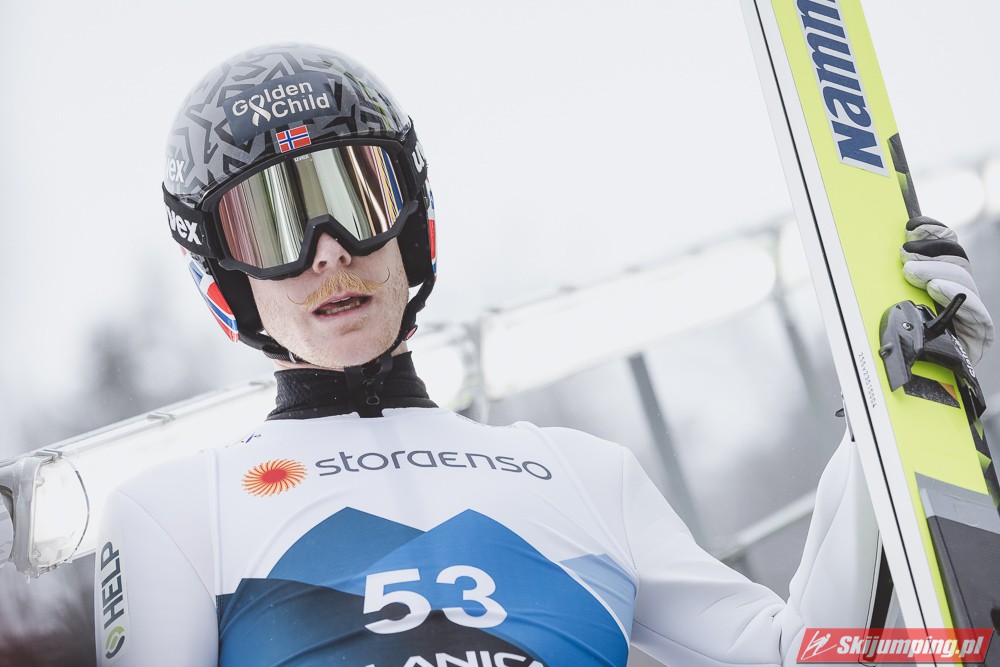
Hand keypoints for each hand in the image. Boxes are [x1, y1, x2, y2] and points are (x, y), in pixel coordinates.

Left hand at [900, 216, 993, 364]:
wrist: (909, 387)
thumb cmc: (894, 347)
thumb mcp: (888, 308)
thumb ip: (892, 284)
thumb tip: (888, 253)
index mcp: (941, 282)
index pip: (947, 248)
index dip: (934, 233)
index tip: (912, 226)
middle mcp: (959, 296)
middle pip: (958, 260)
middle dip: (933, 250)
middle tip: (905, 254)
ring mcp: (969, 315)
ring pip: (964, 280)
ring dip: (937, 271)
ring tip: (912, 272)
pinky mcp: (977, 336)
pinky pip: (975, 312)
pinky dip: (956, 296)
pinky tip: (937, 289)